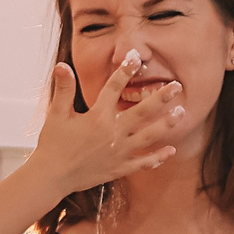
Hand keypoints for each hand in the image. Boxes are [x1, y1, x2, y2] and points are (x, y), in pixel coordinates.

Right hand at [33, 54, 183, 198]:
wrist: (52, 177)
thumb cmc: (53, 144)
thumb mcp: (57, 114)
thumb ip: (63, 89)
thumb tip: (62, 65)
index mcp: (98, 117)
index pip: (114, 88)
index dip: (125, 71)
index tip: (136, 57)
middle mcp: (112, 133)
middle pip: (142, 112)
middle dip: (161, 97)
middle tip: (177, 86)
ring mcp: (119, 152)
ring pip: (149, 136)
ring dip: (167, 124)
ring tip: (181, 112)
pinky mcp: (120, 168)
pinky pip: (143, 162)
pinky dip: (158, 157)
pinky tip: (171, 149)